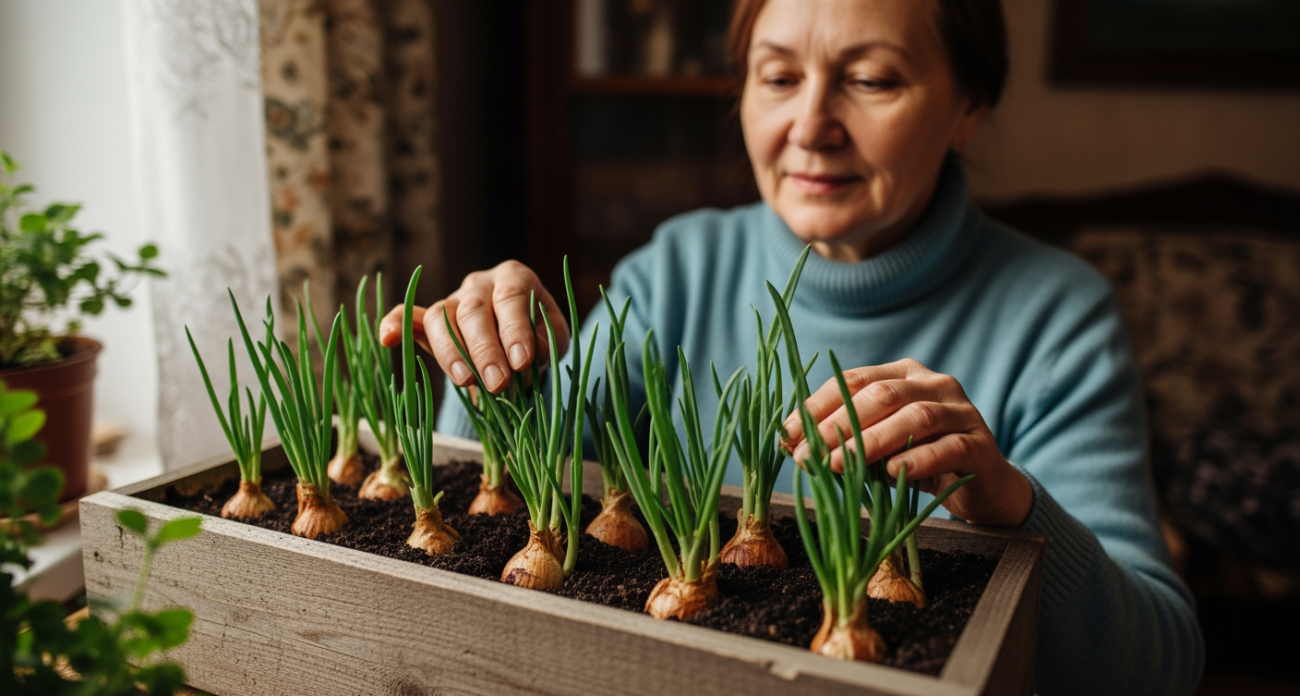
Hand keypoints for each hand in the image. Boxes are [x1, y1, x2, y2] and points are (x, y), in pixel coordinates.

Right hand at [378, 260, 568, 393]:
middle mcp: (479, 283)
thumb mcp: (555, 336)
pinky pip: (407, 315)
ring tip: (466, 382)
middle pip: (473, 311)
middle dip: (485, 350)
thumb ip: (547, 341)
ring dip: (451, 351)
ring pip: (440, 317)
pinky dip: (395, 323)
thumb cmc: (538, 336)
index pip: (511, 298)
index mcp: (514, 278)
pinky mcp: (428, 319)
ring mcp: (452, 300)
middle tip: (498, 384)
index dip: (515, 330)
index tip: (522, 363)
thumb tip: (530, 353)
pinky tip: (386, 339)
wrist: (517, 342)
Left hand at [781, 358, 1032, 527]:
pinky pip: (947, 448)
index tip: (788, 434)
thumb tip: (788, 446)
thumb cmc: (917, 461)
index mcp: (902, 374)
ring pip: (915, 417)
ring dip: (871, 442)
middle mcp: (933, 383)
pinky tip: (891, 474)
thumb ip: (842, 440)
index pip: (854, 380)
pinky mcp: (981, 444)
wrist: (980, 486)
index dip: (818, 406)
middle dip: (838, 425)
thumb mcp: (875, 448)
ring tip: (838, 465)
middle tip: (806, 454)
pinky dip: (916, 460)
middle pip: (881, 395)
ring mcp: (961, 411)